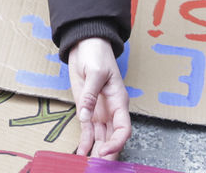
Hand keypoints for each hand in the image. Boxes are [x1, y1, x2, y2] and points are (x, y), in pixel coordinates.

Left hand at [68, 37, 130, 158]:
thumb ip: (91, 95)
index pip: (123, 128)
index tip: (104, 151)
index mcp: (119, 100)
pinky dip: (85, 143)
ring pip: (101, 138)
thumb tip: (86, 116)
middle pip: (113, 138)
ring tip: (89, 165)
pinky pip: (88, 131)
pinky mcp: (87, 110)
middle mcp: (111, 110)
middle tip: (97, 167)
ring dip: (96, 152)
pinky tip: (81, 154)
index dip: (117, 142)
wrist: (86, 44)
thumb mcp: (95, 72)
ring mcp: (99, 111)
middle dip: (108, 153)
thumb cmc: (96, 54)